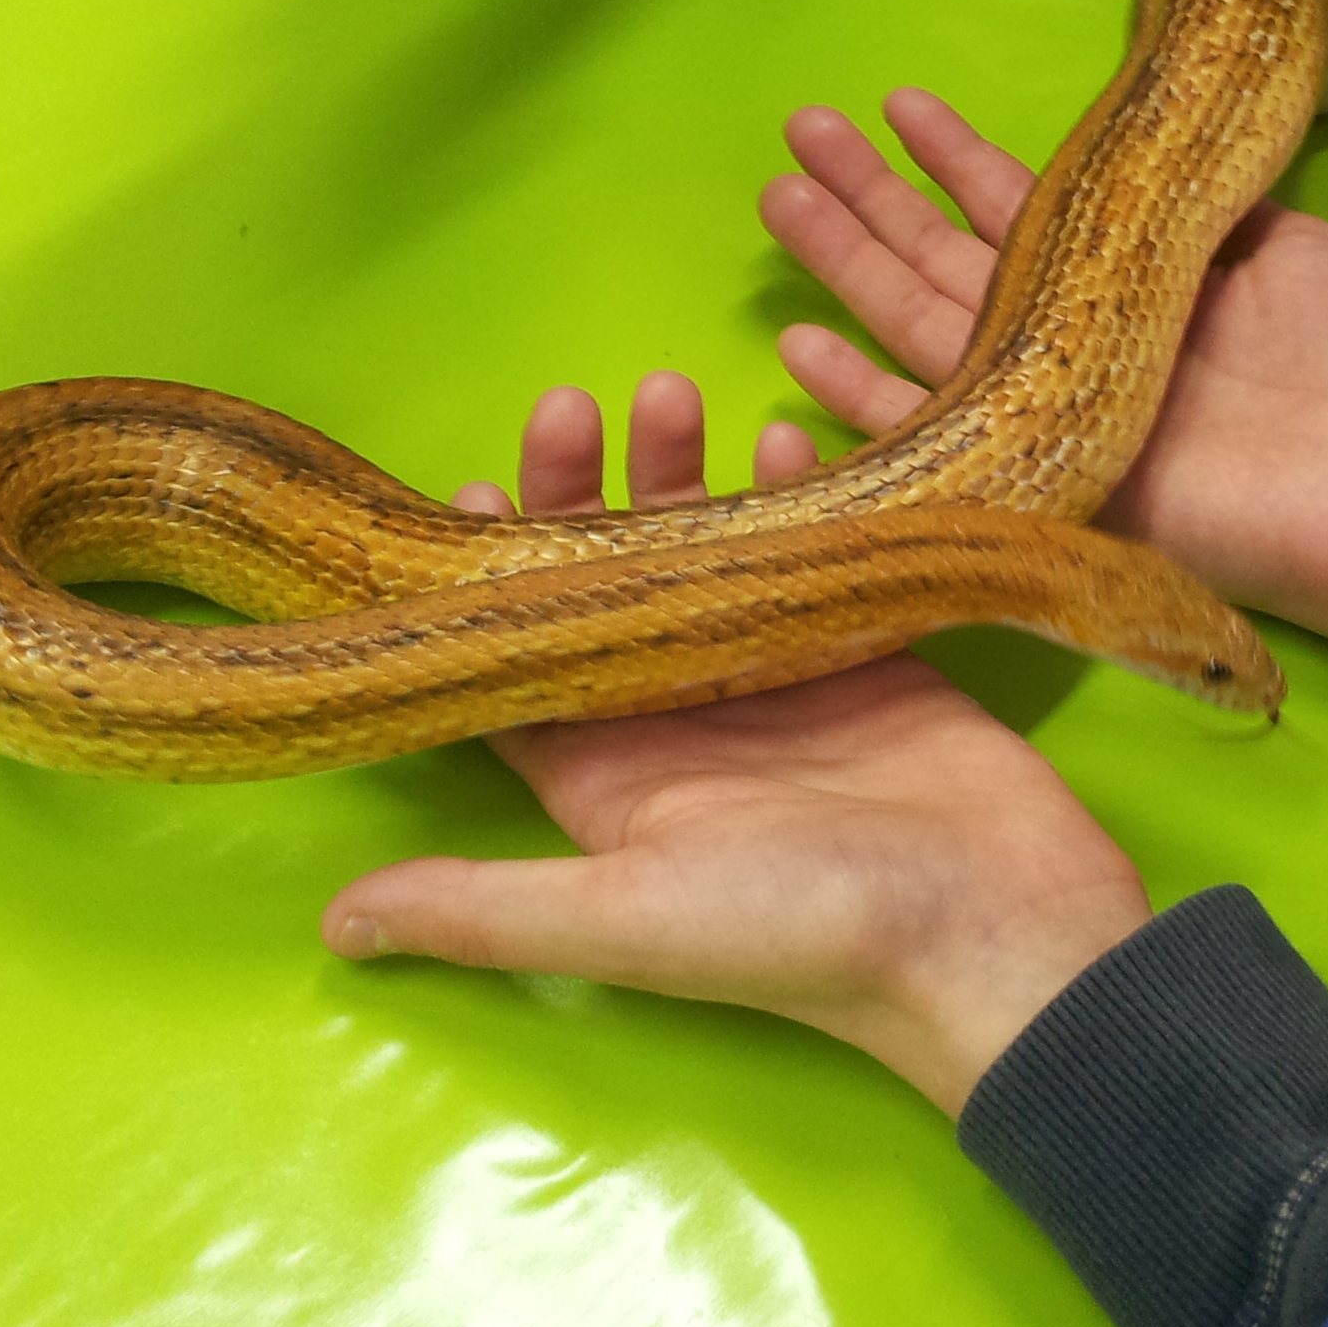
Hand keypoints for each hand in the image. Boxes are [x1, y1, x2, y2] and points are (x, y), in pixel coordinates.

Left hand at [327, 375, 1147, 1115]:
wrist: (996, 932)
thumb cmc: (807, 934)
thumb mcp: (628, 918)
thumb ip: (484, 908)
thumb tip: (331, 927)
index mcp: (609, 784)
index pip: (518, 662)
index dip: (484, 579)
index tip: (467, 489)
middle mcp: (682, 726)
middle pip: (608, 588)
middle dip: (584, 494)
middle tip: (572, 406)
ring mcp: (778, 683)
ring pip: (709, 558)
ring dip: (684, 477)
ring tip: (674, 393)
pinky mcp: (868, 654)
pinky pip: (817, 555)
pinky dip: (798, 493)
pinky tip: (781, 433)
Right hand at [759, 92, 1327, 727]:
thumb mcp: (1291, 247)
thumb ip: (1210, 207)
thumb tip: (1160, 147)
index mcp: (1132, 288)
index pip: (1022, 209)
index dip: (958, 159)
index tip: (898, 104)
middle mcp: (1077, 347)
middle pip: (945, 259)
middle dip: (871, 196)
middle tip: (799, 130)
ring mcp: (1052, 414)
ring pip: (920, 325)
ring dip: (847, 263)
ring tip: (779, 194)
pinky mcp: (1042, 481)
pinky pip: (931, 440)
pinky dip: (861, 399)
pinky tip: (799, 347)